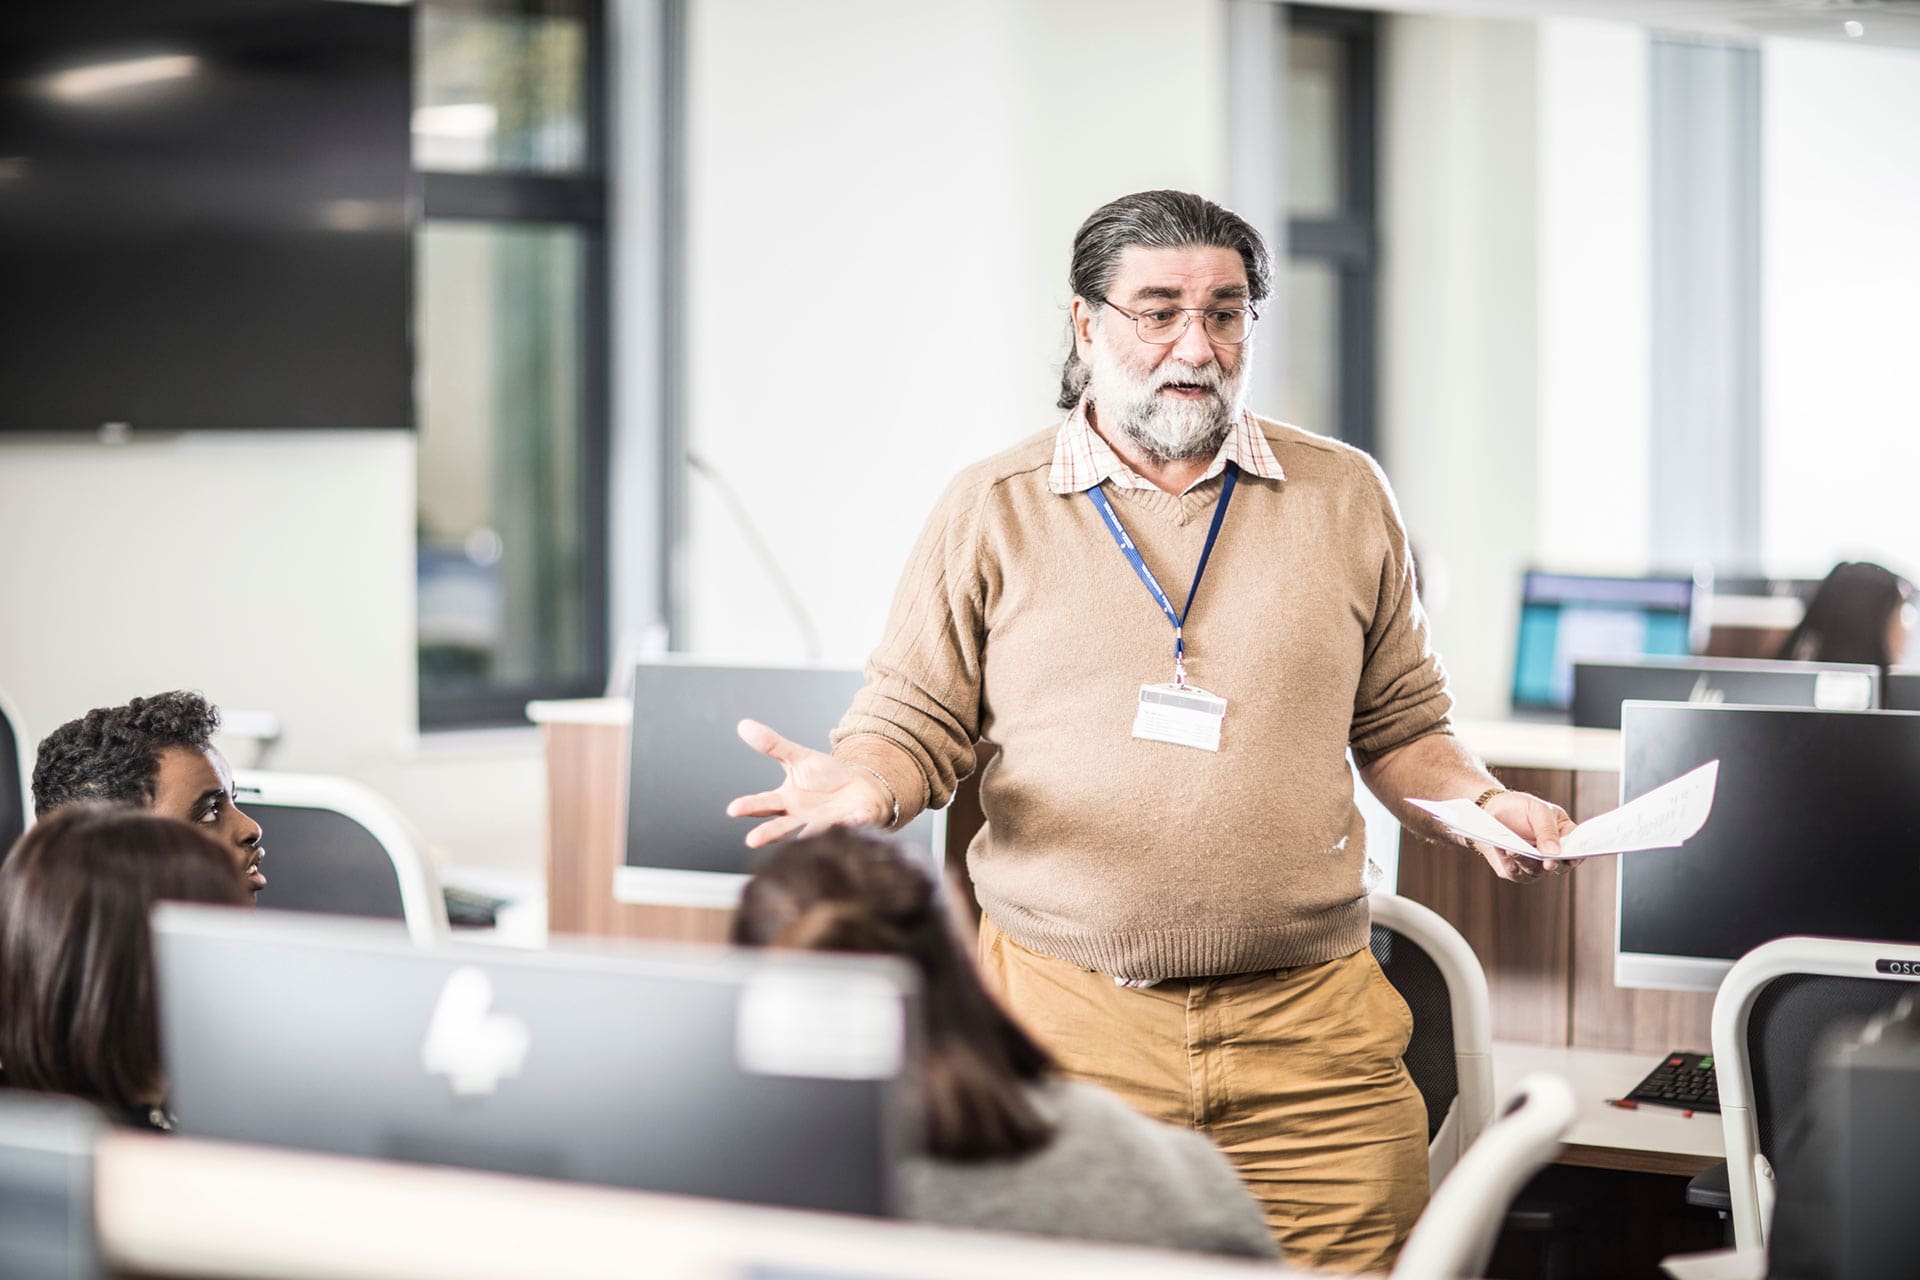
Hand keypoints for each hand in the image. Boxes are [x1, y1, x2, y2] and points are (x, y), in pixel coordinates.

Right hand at [724, 719, 891, 847]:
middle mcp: (802, 818)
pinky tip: (854, 820)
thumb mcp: (798, 758)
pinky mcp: (851, 824)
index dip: (749, 807)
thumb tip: (744, 725)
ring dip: (810, 833)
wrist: (858, 789)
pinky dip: (853, 823)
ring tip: (805, 836)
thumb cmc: (825, 778)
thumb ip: (773, 746)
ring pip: (814, 832)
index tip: (733, 809)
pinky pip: (853, 824)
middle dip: (768, 833)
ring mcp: (825, 825)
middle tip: (751, 840)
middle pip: (782, 826)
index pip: (764, 804)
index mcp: (787, 802)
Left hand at [1474, 790, 1575, 883]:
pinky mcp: (1514, 870)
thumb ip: (1547, 830)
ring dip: (1526, 862)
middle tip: (1548, 863)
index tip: (1572, 859)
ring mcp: (1533, 865)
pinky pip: (1514, 872)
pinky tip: (1505, 853)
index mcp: (1564, 838)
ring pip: (1534, 871)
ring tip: (1515, 850)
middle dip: (1552, 865)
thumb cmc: (1521, 808)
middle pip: (1557, 867)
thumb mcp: (1538, 810)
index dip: (1576, 857)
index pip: (1576, 852)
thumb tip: (1554, 853)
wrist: (1492, 809)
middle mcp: (1550, 856)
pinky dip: (1510, 864)